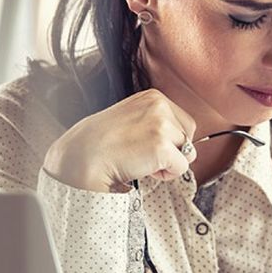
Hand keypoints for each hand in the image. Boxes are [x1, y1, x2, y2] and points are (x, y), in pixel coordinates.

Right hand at [44, 89, 197, 192]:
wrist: (83, 156)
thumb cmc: (103, 143)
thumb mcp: (133, 118)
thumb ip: (157, 123)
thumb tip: (187, 146)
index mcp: (153, 97)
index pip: (184, 122)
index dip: (170, 140)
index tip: (145, 144)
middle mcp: (159, 106)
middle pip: (188, 136)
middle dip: (172, 151)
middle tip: (143, 155)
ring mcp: (161, 125)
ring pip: (186, 153)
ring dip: (168, 163)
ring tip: (141, 161)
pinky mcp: (161, 146)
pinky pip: (181, 168)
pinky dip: (166, 175)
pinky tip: (144, 169)